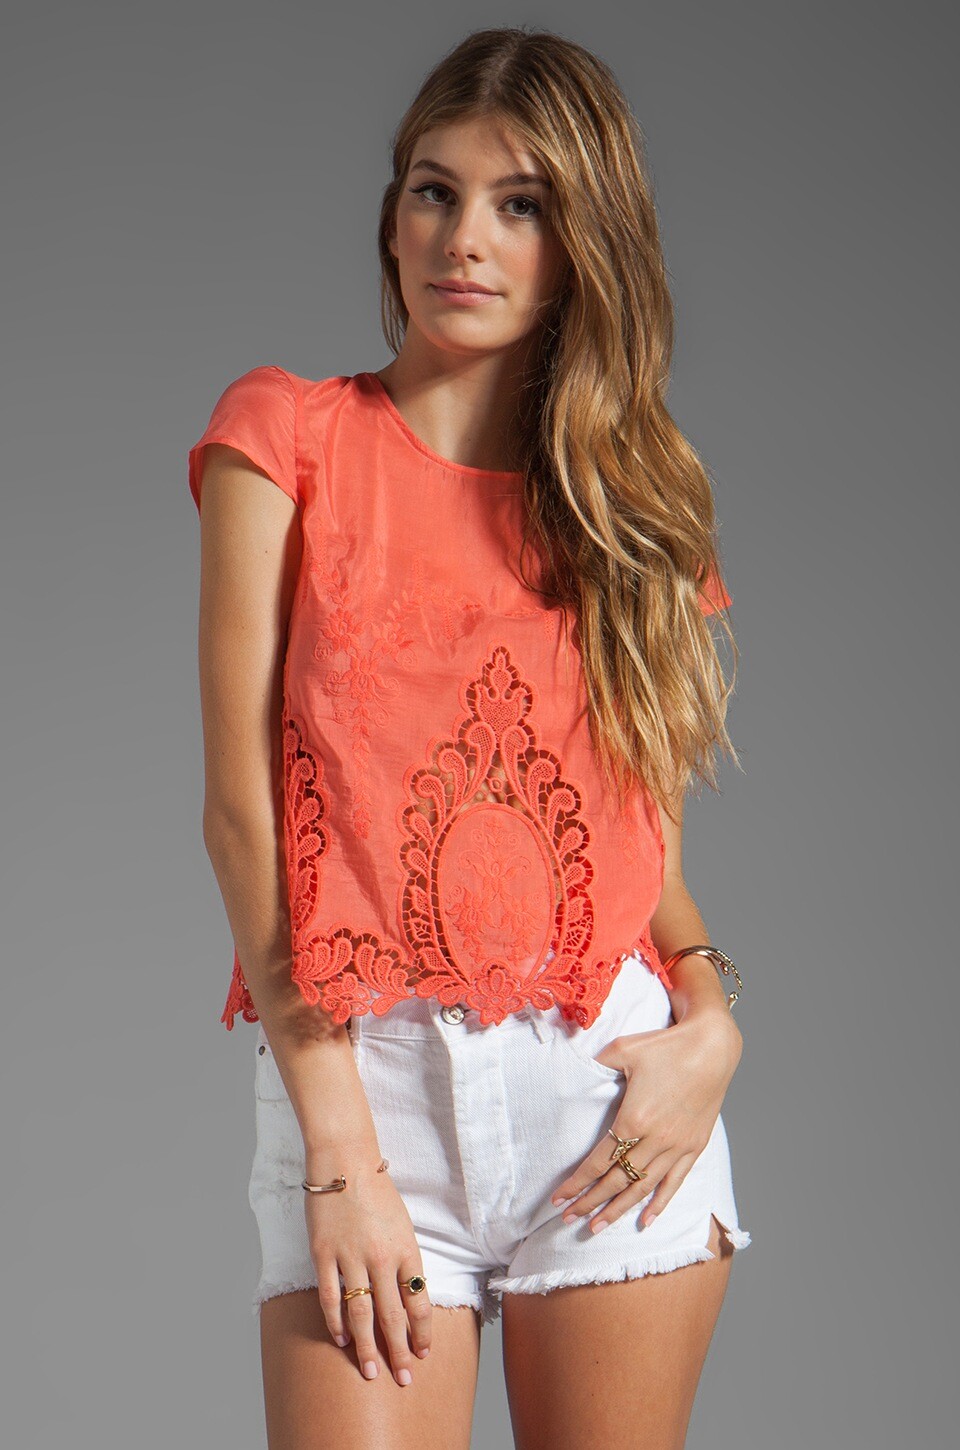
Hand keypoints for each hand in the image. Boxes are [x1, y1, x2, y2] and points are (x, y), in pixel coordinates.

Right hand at [305, 1147, 431, 1384]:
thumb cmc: (377, 1192)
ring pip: (361, 1313)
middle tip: (403, 1379)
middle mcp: (381, 1257)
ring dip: (367, 1347)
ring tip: (370, 1371)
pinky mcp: (324, 1254)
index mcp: (406, 1249)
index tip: (422, 1354)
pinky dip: (335, 1322)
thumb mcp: (403, 1226)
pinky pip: (330, 1297)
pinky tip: (341, 1339)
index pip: (419, 1302)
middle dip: (399, 1352)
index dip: (422, 1333)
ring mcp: (350, 1257)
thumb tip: (409, 1298)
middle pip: (392, 1315)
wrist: (345, 1161)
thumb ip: (405, 1261)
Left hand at [550, 1009, 742, 1231]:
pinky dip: (659, 1203)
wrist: (712, 1046)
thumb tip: (579, 1070)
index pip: (599, 1161)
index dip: (577, 1182)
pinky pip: (674, 1182)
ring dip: (618, 1209)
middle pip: (616, 1180)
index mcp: (633, 1119)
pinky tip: (646, 1221)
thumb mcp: (623, 1049)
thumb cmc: (666, 1046)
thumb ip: (598, 1064)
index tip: (559, 1198)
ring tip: (597, 1227)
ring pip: (643, 1187)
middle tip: (568, 1219)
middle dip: (590, 1202)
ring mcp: (677, 1146)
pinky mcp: (694, 1146)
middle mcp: (655, 1140)